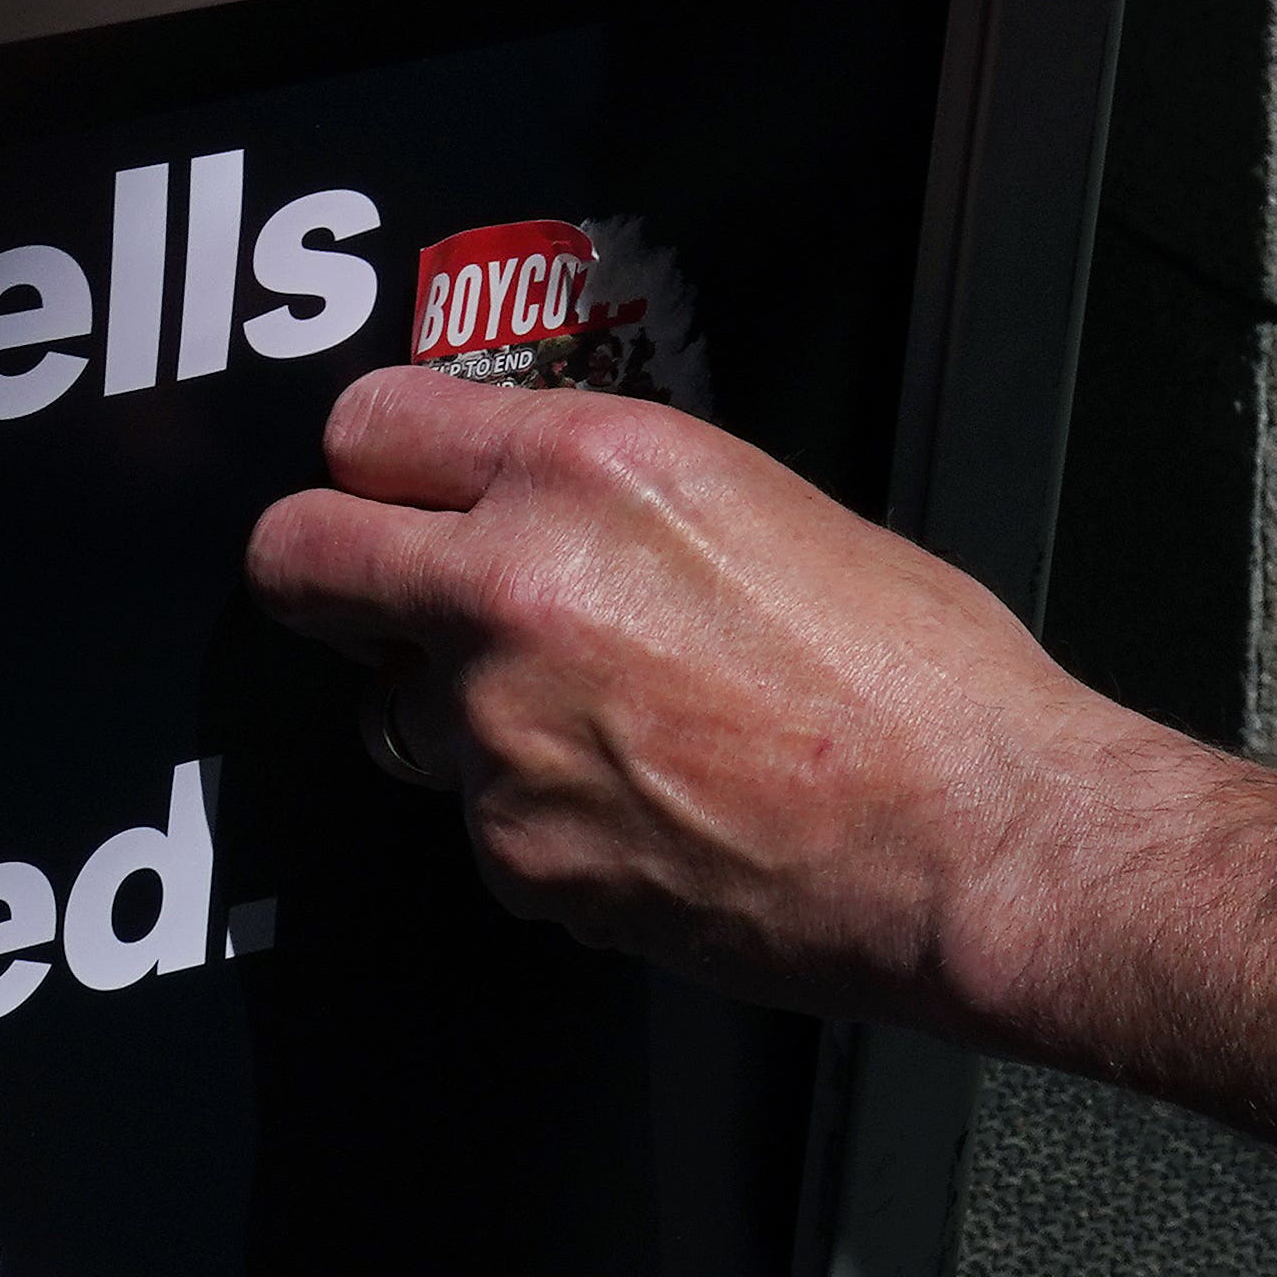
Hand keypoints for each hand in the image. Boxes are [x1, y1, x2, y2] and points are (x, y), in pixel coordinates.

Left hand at [243, 366, 1200, 1035]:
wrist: (978, 843)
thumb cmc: (922, 686)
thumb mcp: (764, 506)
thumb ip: (611, 497)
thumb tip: (530, 506)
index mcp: (588, 469)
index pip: (367, 427)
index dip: (373, 466)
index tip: (387, 492)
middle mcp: (515, 584)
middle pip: (297, 557)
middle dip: (325, 576)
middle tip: (374, 601)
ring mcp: (498, 728)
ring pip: (393, 710)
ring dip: (459, 718)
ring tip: (599, 731)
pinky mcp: (513, 849)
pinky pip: (479, 821)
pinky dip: (539, 822)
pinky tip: (645, 812)